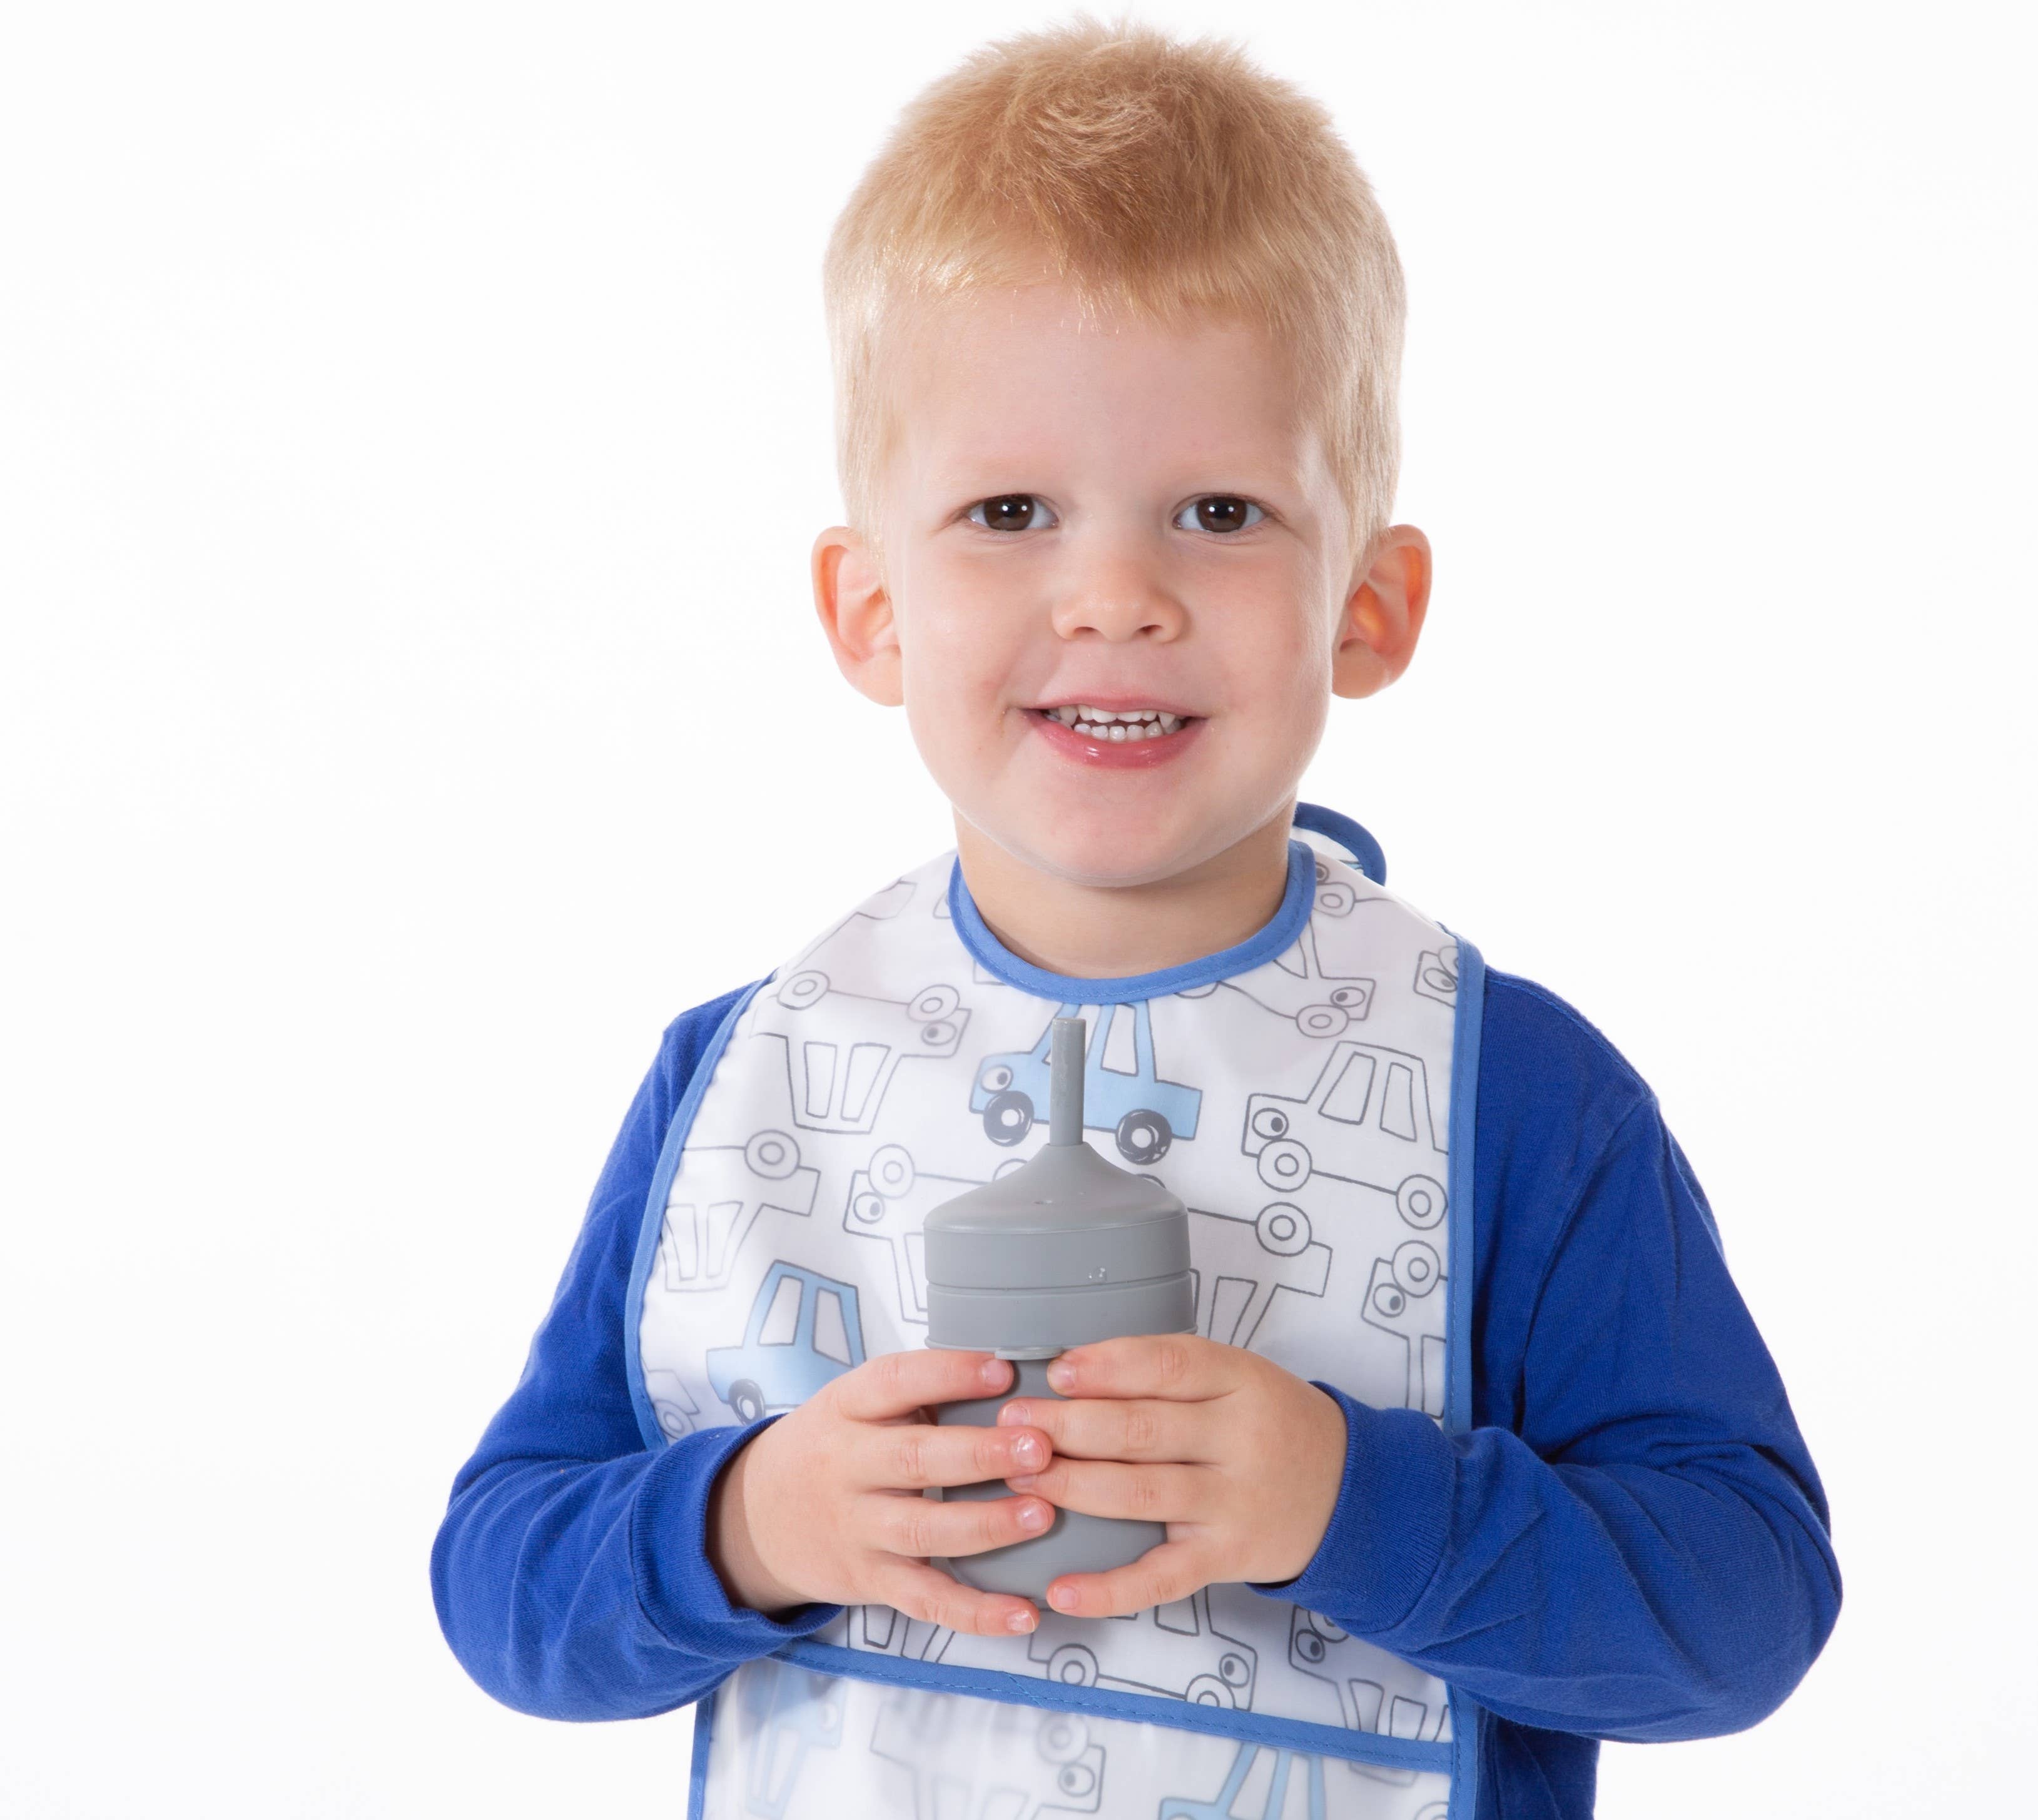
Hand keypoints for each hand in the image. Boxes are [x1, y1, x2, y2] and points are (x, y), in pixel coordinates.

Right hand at [706, 1348, 1052, 1637]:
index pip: (895, 1382)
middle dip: (979, 1453)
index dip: (949, 1374)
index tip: (1003, 1371)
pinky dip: (975, 1612)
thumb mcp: (855, 1404)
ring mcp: (858, 1529)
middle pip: (914, 1459)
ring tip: (1042, 1514)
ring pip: (924, 1530)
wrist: (756, 1518)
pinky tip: (1022, 1613)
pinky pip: (925, 1600)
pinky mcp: (871, 1580)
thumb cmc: (835, 1447)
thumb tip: (1013, 1371)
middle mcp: (848, 1467)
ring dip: (987, 1525)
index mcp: (848, 1407)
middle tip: (1039, 1447)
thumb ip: (918, 1391)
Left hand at [995, 1334, 1347, 1617]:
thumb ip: (1169, 1372)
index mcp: (1240, 1380)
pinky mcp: (1227, 1557)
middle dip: (1066, 1426)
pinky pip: (1162, 1576)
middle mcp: (1239, 1439)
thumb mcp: (1239, 1376)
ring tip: (1020, 1476)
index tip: (1055, 1371)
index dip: (1106, 1367)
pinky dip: (1109, 1588)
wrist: (1351, 1493)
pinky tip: (1062, 1589)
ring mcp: (1233, 1503)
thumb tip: (1072, 1369)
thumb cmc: (1271, 1424)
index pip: (1166, 1366)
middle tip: (1013, 1423)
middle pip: (1141, 1430)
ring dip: (1072, 1486)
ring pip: (1141, 1494)